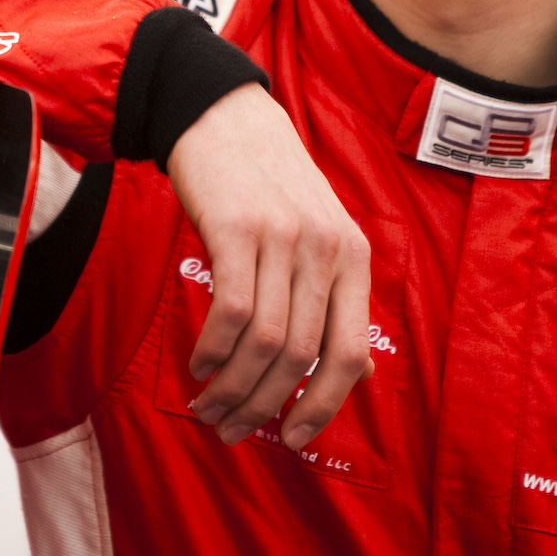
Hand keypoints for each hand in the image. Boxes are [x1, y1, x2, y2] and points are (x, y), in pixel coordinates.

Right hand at [166, 82, 372, 449]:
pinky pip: (231, 311)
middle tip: (230, 429)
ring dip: (232, 386)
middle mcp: (325, 249)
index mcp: (353, 257)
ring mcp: (283, 237)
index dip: (323, 406)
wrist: (222, 117)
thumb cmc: (265, 184)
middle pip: (301, 356)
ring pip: (265, 342)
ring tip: (208, 405)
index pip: (349, 354)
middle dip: (264, 406)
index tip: (295, 439)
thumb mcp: (317, 236)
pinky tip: (198, 364)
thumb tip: (358, 375)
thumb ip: (335, 301)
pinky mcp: (236, 228)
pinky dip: (212, 349)